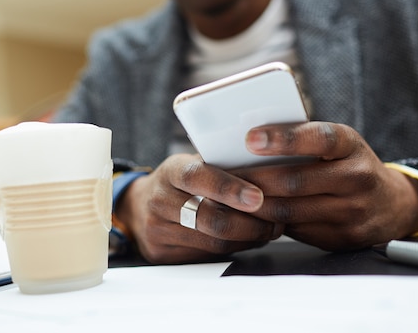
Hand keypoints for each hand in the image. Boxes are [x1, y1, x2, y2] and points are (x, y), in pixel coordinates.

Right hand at [115, 154, 282, 263]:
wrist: (139, 207)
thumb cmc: (180, 182)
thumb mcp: (194, 163)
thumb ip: (223, 166)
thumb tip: (270, 170)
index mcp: (172, 170)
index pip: (199, 177)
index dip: (229, 188)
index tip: (258, 197)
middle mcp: (160, 199)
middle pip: (210, 218)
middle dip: (252, 222)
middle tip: (278, 220)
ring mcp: (158, 229)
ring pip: (214, 242)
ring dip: (249, 238)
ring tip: (270, 229)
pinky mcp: (162, 254)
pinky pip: (208, 256)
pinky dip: (235, 248)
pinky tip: (249, 239)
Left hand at [233, 121, 417, 250]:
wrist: (391, 204)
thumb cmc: (349, 164)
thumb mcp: (338, 143)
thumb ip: (303, 140)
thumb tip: (249, 142)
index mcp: (351, 145)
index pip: (319, 138)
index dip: (284, 139)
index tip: (250, 139)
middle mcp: (357, 177)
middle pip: (295, 180)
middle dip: (253, 179)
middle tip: (224, 175)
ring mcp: (353, 211)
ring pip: (290, 210)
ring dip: (255, 204)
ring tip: (230, 196)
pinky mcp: (342, 238)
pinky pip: (295, 231)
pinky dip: (268, 223)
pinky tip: (251, 215)